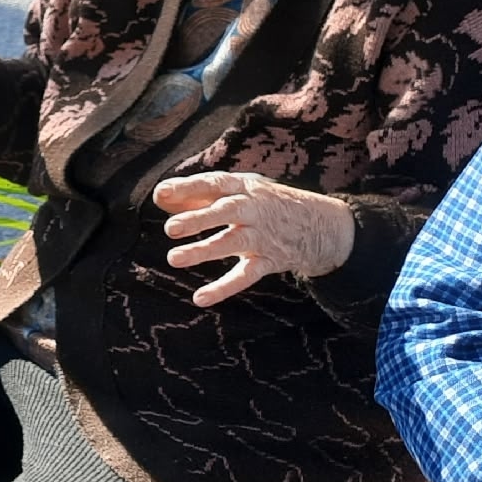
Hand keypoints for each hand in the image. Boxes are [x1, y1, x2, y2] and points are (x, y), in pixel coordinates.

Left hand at [153, 171, 355, 306]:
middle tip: (170, 228)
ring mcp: (263, 236)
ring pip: (233, 242)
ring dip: (204, 251)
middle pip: (226, 211)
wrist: (322, 225)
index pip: (215, 183)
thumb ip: (198, 194)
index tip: (162, 193)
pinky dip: (224, 288)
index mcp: (244, 188)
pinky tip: (200, 298)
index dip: (188, 188)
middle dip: (199, 218)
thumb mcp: (239, 191)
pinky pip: (245, 276)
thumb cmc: (265, 204)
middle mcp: (254, 209)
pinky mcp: (269, 261)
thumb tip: (159, 196)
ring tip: (174, 258)